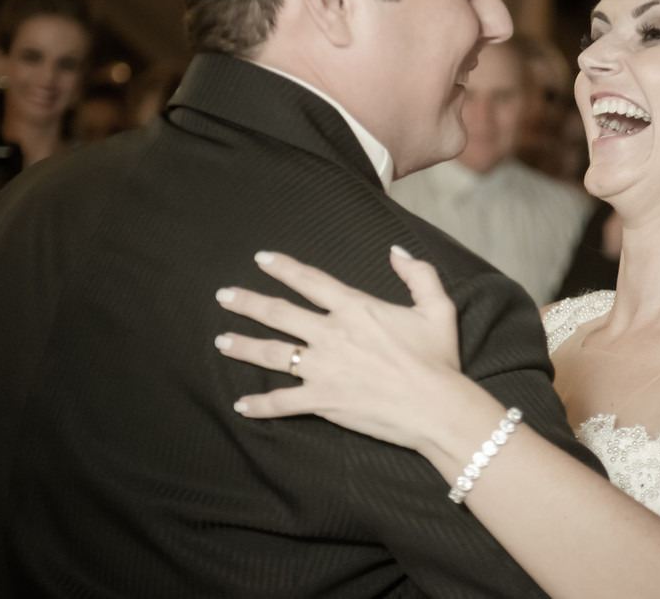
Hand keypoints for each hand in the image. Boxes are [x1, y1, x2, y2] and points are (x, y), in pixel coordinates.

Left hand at [214, 247, 468, 451]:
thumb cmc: (438, 360)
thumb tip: (396, 251)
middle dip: (247, 302)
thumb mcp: (437, 308)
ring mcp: (323, 368)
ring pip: (271, 354)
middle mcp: (331, 334)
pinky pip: (282, 403)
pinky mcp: (322, 401)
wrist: (435, 407)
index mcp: (355, 308)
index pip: (310, 280)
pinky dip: (260, 406)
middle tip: (224, 295)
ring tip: (221, 341)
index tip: (261, 258)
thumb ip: (418, 273)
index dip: (283, 267)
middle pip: (278, 313)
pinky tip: (241, 406)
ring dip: (243, 346)